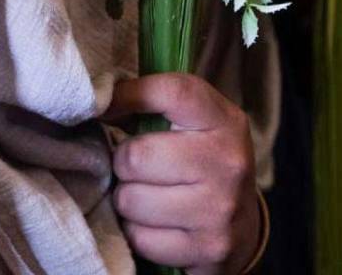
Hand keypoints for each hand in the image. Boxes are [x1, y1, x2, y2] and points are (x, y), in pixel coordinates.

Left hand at [106, 74, 260, 273]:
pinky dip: (138, 233)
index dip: (128, 96)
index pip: (171, 93)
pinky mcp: (208, 249)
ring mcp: (219, 208)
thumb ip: (155, 103)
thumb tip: (98, 98)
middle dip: (124, 163)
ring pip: (130, 200)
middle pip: (136, 156)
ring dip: (128, 200)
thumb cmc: (203, 161)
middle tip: (138, 168)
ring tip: (148, 195)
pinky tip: (157, 224)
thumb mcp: (195, 123)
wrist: (243, 225)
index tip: (107, 107)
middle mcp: (227, 162)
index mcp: (224, 120)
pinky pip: (140, 238)